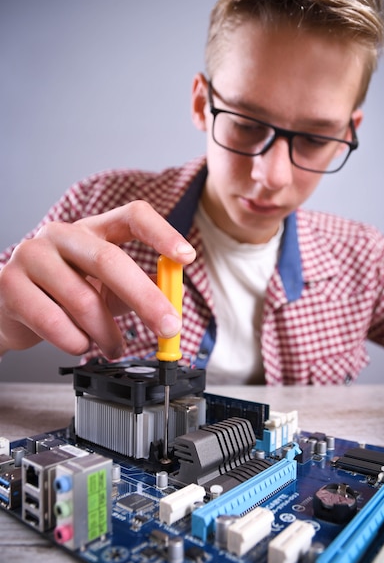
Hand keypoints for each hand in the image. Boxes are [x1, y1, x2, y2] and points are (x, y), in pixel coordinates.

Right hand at [0, 201, 195, 358]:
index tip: (186, 258)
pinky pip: (54, 322)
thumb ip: (134, 289)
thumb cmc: (64, 296)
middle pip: (110, 260)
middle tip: (169, 327)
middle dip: (146, 299)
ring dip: (107, 334)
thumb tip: (168, 303)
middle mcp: (61, 234)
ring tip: (113, 347)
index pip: (132, 215)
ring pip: (83, 300)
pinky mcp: (10, 285)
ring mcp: (32, 255)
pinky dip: (76, 342)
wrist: (9, 310)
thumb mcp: (103, 287)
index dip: (162, 233)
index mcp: (92, 228)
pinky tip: (80, 344)